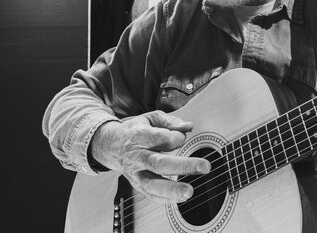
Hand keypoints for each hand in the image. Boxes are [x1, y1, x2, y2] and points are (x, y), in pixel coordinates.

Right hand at [90, 111, 209, 201]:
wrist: (111, 145)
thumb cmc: (136, 130)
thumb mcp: (151, 118)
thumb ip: (171, 121)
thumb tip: (188, 127)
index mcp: (139, 136)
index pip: (161, 138)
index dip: (177, 137)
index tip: (182, 136)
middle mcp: (137, 156)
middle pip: (159, 163)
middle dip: (184, 165)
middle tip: (205, 166)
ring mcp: (135, 173)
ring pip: (152, 184)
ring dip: (172, 189)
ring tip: (189, 191)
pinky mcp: (137, 185)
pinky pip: (150, 195)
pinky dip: (165, 199)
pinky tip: (180, 198)